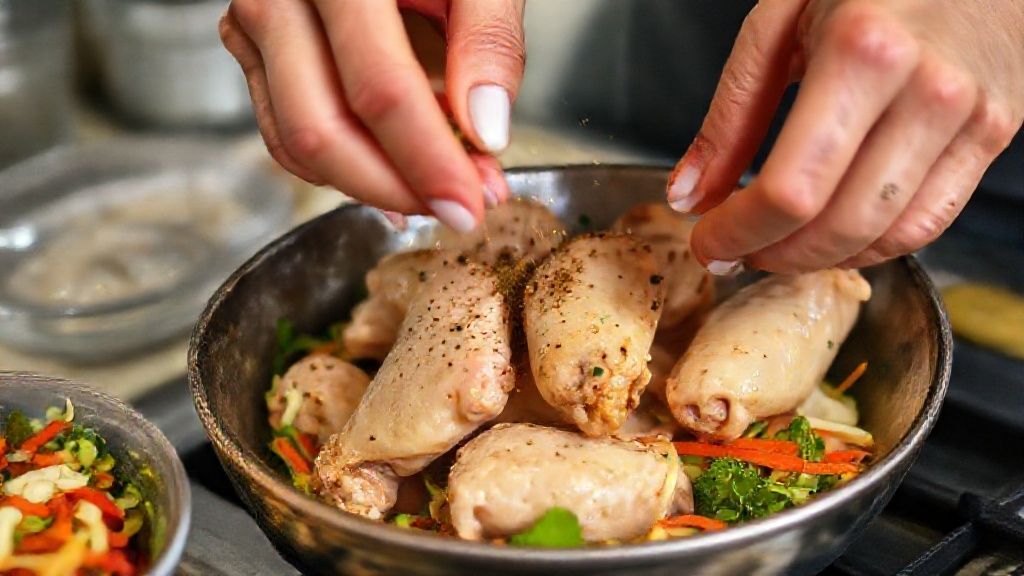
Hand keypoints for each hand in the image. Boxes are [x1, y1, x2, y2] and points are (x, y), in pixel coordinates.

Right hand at [219, 0, 525, 231]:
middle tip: (460, 209)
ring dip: (370, 187)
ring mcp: (254, 23)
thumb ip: (489, 41)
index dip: (428, 161)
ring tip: (434, 192)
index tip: (472, 203)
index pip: (379, 89)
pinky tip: (390, 179)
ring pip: (295, 142)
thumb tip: (486, 131)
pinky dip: (337, 169)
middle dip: (396, 187)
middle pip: (322, 128)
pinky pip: (281, 132)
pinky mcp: (252, 48)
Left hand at [667, 0, 1023, 273]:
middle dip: (772, 254)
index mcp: (861, 50)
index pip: (791, 189)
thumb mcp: (778, 22)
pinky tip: (833, 237)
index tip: (706, 243)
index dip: (738, 232)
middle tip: (735, 253)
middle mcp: (925, 89)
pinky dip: (874, 246)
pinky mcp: (994, 133)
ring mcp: (969, 116)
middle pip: (838, 224)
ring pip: (887, 235)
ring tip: (777, 247)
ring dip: (819, 260)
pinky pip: (931, 222)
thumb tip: (689, 195)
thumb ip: (732, 115)